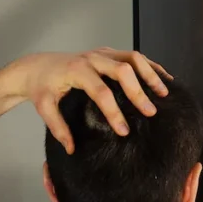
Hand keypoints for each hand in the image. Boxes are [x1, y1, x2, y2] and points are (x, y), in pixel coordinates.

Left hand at [16, 49, 171, 152]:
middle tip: (150, 112)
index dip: (114, 112)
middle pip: (122, 70)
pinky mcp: (109, 53)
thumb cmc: (42, 87)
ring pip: (133, 57)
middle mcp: (92, 58)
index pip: (101, 91)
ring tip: (164, 93)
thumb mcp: (44, 108)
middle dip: (138, 91)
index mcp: (76, 71)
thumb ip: (58, 128)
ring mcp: (102, 53)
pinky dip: (150, 66)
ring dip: (150, 74)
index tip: (124, 131)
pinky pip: (134, 56)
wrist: (38, 66)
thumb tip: (72, 148)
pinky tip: (163, 78)